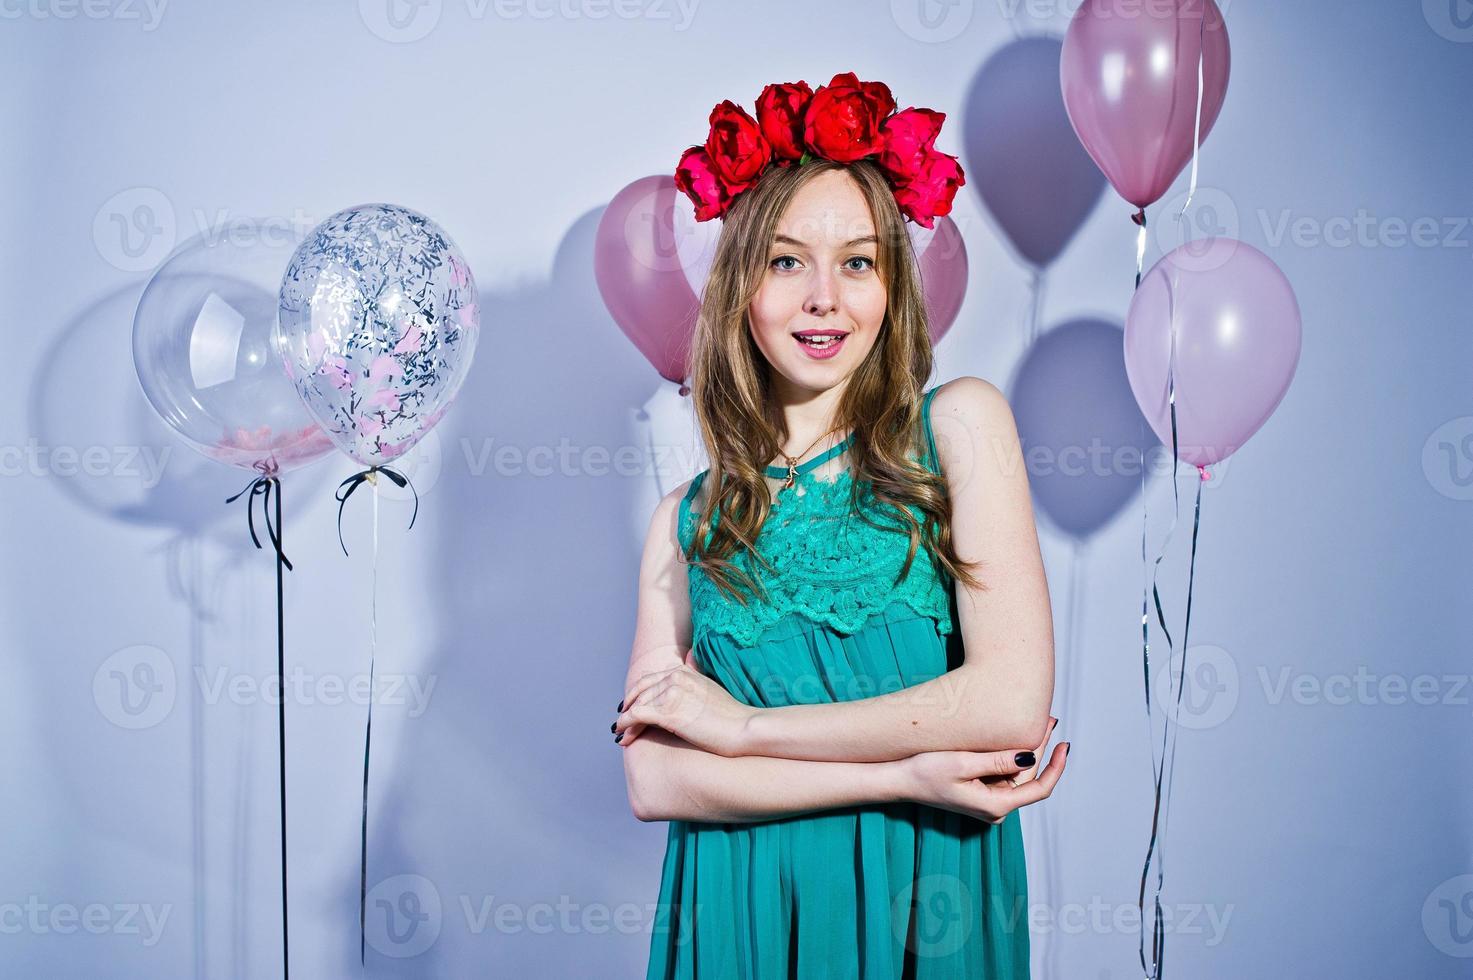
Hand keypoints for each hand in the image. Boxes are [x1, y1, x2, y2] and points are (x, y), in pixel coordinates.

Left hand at [614, 649, 756, 756]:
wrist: (744, 728)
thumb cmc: (732, 714)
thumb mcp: (712, 686)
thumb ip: (697, 671)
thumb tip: (690, 655)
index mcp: (685, 671)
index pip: (651, 679)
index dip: (638, 693)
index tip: (631, 704)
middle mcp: (676, 678)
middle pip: (641, 691)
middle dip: (628, 705)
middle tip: (620, 720)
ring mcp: (671, 693)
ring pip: (637, 704)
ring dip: (625, 720)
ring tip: (620, 733)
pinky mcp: (668, 712)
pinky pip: (637, 716)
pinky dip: (625, 725)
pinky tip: (622, 736)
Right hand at [897, 717, 1067, 823]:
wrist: (899, 782)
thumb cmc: (925, 772)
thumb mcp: (963, 763)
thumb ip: (998, 761)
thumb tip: (1030, 756)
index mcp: (996, 806)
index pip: (1039, 788)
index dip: (1056, 766)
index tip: (1064, 745)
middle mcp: (996, 809)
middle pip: (1029, 778)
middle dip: (1041, 749)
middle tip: (1049, 719)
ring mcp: (988, 802)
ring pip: (1018, 775)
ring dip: (1027, 750)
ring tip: (1037, 722)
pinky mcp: (981, 794)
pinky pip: (1004, 775)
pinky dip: (1012, 756)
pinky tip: (1015, 737)